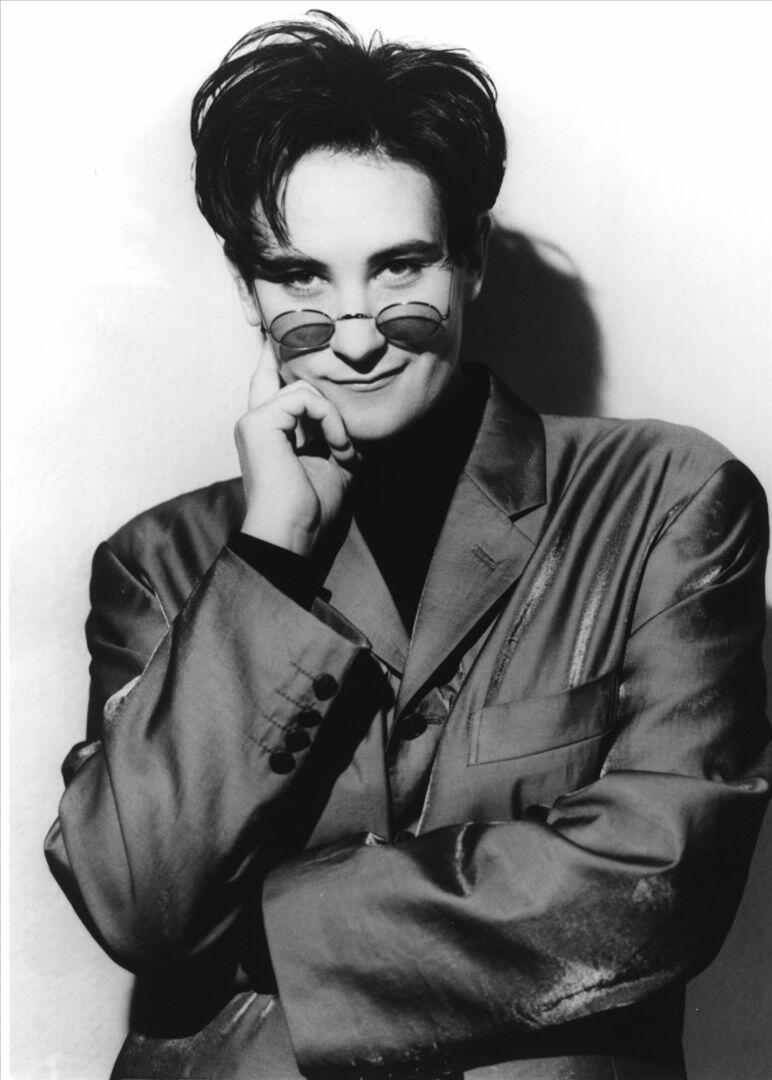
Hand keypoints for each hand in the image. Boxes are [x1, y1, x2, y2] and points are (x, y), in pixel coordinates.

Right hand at [235, 334, 358, 555]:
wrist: (294, 534)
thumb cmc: (312, 509)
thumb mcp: (334, 464)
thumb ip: (336, 434)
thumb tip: (353, 417)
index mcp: (268, 433)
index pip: (271, 382)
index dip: (275, 356)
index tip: (279, 334)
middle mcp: (255, 421)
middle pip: (288, 377)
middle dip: (318, 389)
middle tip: (341, 433)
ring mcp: (253, 420)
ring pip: (305, 389)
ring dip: (335, 420)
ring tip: (344, 453)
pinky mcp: (259, 422)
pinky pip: (306, 399)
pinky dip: (330, 422)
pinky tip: (337, 449)